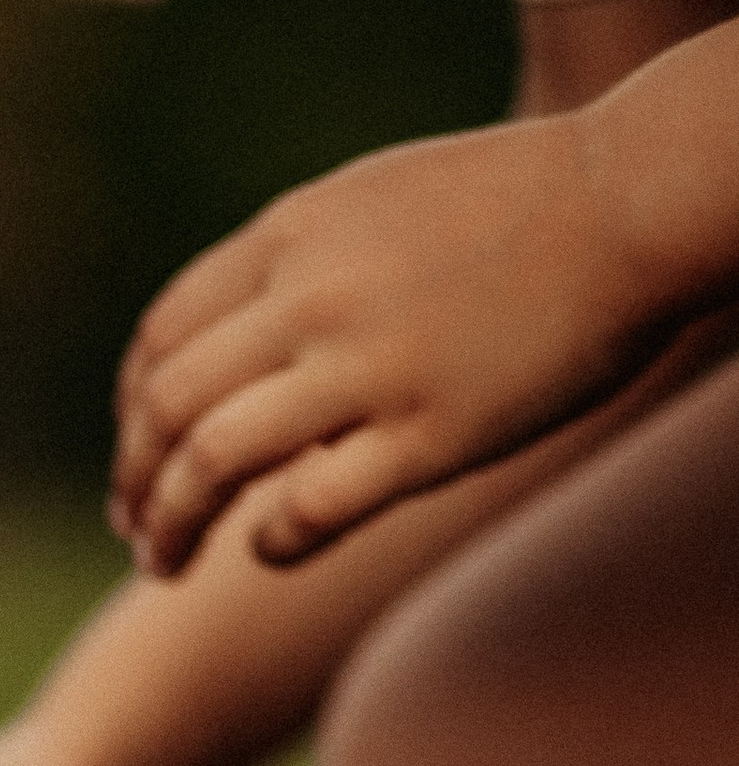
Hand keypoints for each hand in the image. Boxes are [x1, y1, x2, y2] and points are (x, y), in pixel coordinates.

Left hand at [112, 115, 663, 577]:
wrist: (635, 199)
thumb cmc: (517, 206)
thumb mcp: (376, 203)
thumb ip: (299, 266)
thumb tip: (239, 340)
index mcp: (291, 235)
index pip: (160, 337)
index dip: (129, 413)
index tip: (135, 459)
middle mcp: (310, 299)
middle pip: (166, 407)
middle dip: (133, 483)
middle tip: (136, 534)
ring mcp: (366, 368)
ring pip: (211, 461)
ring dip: (171, 527)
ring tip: (165, 566)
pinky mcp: (427, 434)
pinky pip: (306, 509)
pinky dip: (268, 542)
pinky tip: (271, 549)